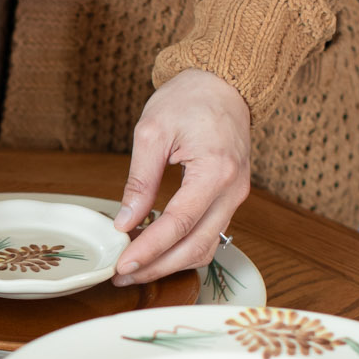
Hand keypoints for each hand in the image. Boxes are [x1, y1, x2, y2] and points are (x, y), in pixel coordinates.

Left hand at [112, 70, 250, 282]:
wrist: (223, 82)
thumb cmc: (188, 98)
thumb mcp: (152, 132)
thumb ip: (140, 180)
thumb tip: (125, 222)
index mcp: (215, 170)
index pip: (179, 223)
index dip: (150, 249)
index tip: (122, 264)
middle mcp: (233, 189)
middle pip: (197, 246)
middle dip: (158, 267)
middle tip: (122, 275)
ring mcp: (236, 196)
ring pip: (207, 247)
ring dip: (171, 264)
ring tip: (135, 268)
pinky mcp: (231, 198)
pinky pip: (210, 234)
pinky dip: (184, 248)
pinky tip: (156, 251)